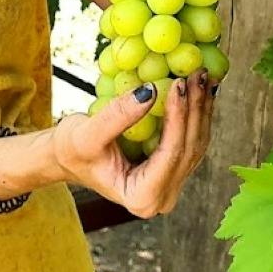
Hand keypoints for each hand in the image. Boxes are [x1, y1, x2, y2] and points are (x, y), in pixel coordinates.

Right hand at [50, 71, 216, 217]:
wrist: (68, 157)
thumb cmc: (71, 150)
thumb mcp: (87, 134)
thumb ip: (118, 116)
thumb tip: (152, 90)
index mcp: (142, 198)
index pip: (171, 153)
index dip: (179, 116)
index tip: (179, 83)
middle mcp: (162, 198)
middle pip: (190, 148)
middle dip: (196, 108)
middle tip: (199, 72)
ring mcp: (171, 185)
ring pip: (197, 143)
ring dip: (202, 107)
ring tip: (204, 75)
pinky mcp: (173, 170)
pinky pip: (192, 140)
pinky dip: (196, 112)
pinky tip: (202, 88)